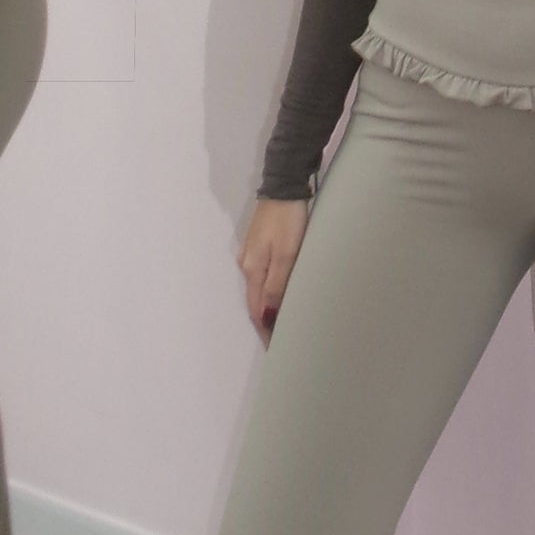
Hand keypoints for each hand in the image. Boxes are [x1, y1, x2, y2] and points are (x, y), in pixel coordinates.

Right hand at [239, 198, 308, 342]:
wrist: (283, 186)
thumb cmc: (288, 221)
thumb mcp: (287, 254)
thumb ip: (277, 285)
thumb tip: (266, 316)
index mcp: (253, 269)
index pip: (256, 309)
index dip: (264, 328)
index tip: (273, 347)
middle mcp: (247, 264)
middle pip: (254, 300)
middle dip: (263, 321)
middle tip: (278, 339)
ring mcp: (251, 253)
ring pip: (257, 288)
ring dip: (265, 306)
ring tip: (279, 321)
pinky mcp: (258, 244)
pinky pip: (261, 276)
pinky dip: (267, 290)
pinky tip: (276, 293)